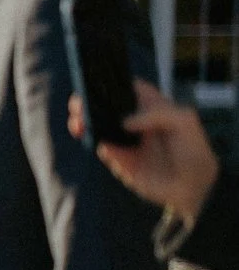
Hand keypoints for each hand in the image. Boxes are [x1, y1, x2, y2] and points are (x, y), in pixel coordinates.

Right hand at [88, 79, 217, 226]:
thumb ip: (157, 114)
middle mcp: (135, 121)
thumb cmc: (193, 149)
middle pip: (105, 106)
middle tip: (77, 106)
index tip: (96, 84)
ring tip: (78, 124)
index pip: (127, 88)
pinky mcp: (119, 159)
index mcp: (150, 106)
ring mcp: (125, 140)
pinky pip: (103, 148)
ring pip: (97, 126)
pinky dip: (97, 144)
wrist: (192, 186)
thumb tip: (125, 122)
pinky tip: (98, 142)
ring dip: (83, 123)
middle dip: (87, 103)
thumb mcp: (184, 121)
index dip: (111, 83)